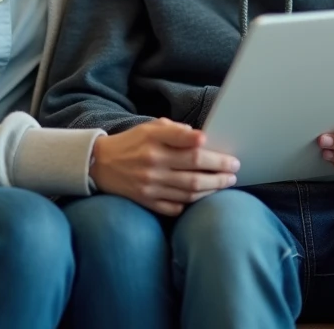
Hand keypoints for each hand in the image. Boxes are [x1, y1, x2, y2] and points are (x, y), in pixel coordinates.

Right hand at [90, 118, 239, 215]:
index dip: (211, 150)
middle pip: (195, 169)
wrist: (99, 164)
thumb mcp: (149, 128)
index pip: (188, 145)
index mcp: (154, 141)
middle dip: (220, 171)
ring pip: (190, 190)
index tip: (227, 153)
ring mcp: (150, 184)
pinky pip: (175, 206)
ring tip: (225, 183)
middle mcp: (153, 163)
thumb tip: (200, 139)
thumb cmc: (131, 143)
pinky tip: (202, 197)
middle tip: (234, 170)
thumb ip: (174, 131)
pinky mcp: (146, 200)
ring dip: (212, 188)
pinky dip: (191, 203)